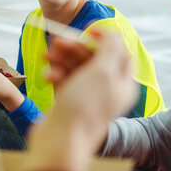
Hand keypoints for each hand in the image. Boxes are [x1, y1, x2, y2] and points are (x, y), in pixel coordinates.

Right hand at [22, 32, 135, 170]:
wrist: (60, 141)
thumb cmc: (84, 106)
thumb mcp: (102, 71)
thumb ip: (110, 48)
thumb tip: (112, 34)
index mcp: (123, 84)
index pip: (119, 52)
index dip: (105, 38)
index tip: (88, 29)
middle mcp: (107, 90)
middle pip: (93, 58)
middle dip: (75, 47)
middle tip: (58, 40)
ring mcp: (87, 97)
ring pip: (75, 67)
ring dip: (61, 59)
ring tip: (47, 56)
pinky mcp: (69, 102)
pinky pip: (63, 80)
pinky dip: (55, 74)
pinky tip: (47, 76)